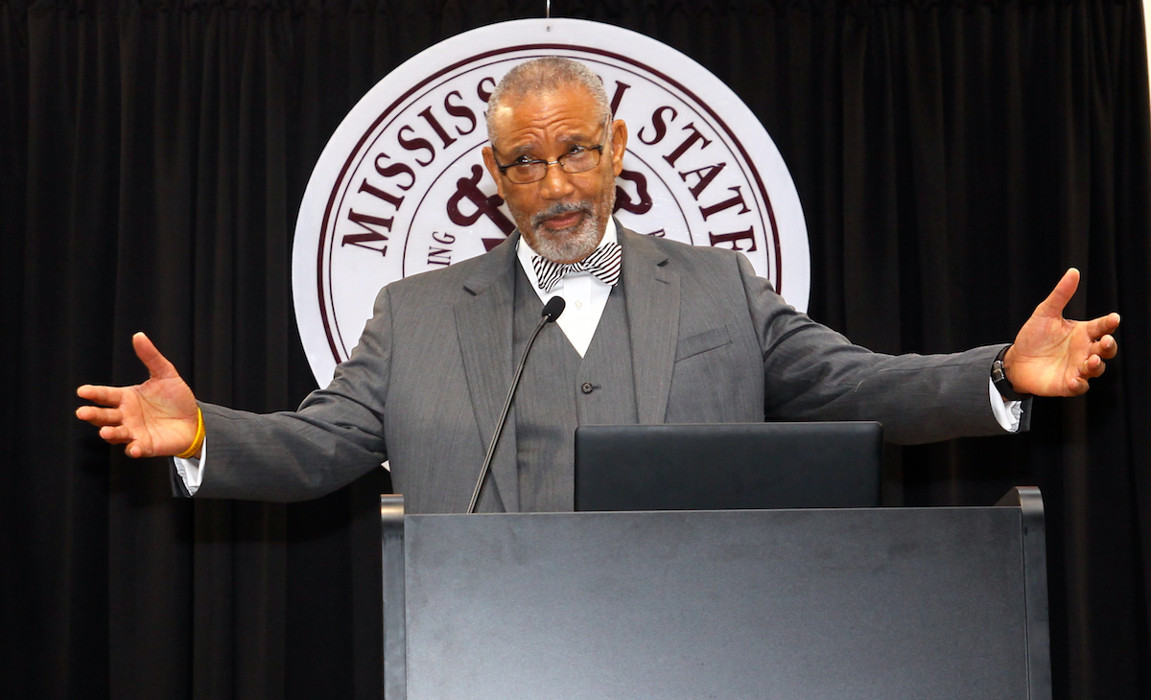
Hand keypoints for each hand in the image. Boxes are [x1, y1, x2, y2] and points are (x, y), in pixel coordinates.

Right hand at [75, 332, 200, 457]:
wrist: (194, 420)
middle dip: (92, 414)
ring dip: (109, 433)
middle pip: (104, 415)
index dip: (94, 393)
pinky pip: (136, 449)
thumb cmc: (176, 398)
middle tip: (82, 412)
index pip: (105, 395)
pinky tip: (134, 448)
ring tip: (105, 432)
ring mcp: (133, 432)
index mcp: (126, 398)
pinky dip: (133, 449)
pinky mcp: (145, 446)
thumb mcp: (166, 374)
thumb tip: (138, 335)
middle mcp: (125, 416)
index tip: (82, 391)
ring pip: (115, 434)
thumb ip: (151, 357)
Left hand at [1003, 268, 1119, 396]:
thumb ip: (1060, 295)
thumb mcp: (1045, 313)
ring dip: (1096, 365)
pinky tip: (1075, 379)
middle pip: (1106, 349)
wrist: (1016, 360)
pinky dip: (1080, 384)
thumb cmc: (1034, 337)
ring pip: (1096, 368)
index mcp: (1083, 333)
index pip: (1102, 326)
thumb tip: (1073, 272)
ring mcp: (1079, 368)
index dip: (1109, 323)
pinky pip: (1080, 386)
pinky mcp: (1069, 384)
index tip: (1114, 318)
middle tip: (1105, 340)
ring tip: (1091, 359)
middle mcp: (1085, 350)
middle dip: (1109, 345)